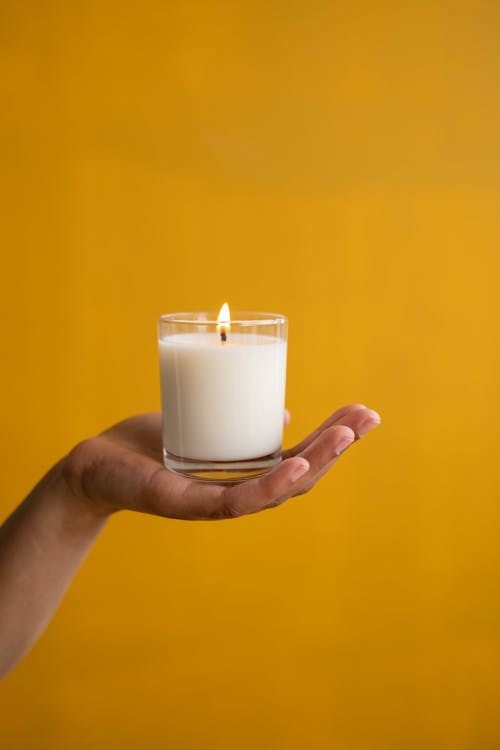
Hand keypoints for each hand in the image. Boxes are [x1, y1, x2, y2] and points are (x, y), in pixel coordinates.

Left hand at [63, 404, 379, 520]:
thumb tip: (281, 414)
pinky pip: (235, 502)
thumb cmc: (150, 444)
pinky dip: (270, 487)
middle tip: (369, 416)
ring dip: (318, 462)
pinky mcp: (187, 505)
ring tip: (347, 435)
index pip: (303, 459)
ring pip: (278, 489)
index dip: (335, 439)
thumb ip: (242, 423)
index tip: (364, 413)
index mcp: (247, 473)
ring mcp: (216, 502)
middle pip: (301, 475)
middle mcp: (239, 492)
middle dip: (338, 446)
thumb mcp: (205, 423)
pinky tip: (298, 465)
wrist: (95, 464)